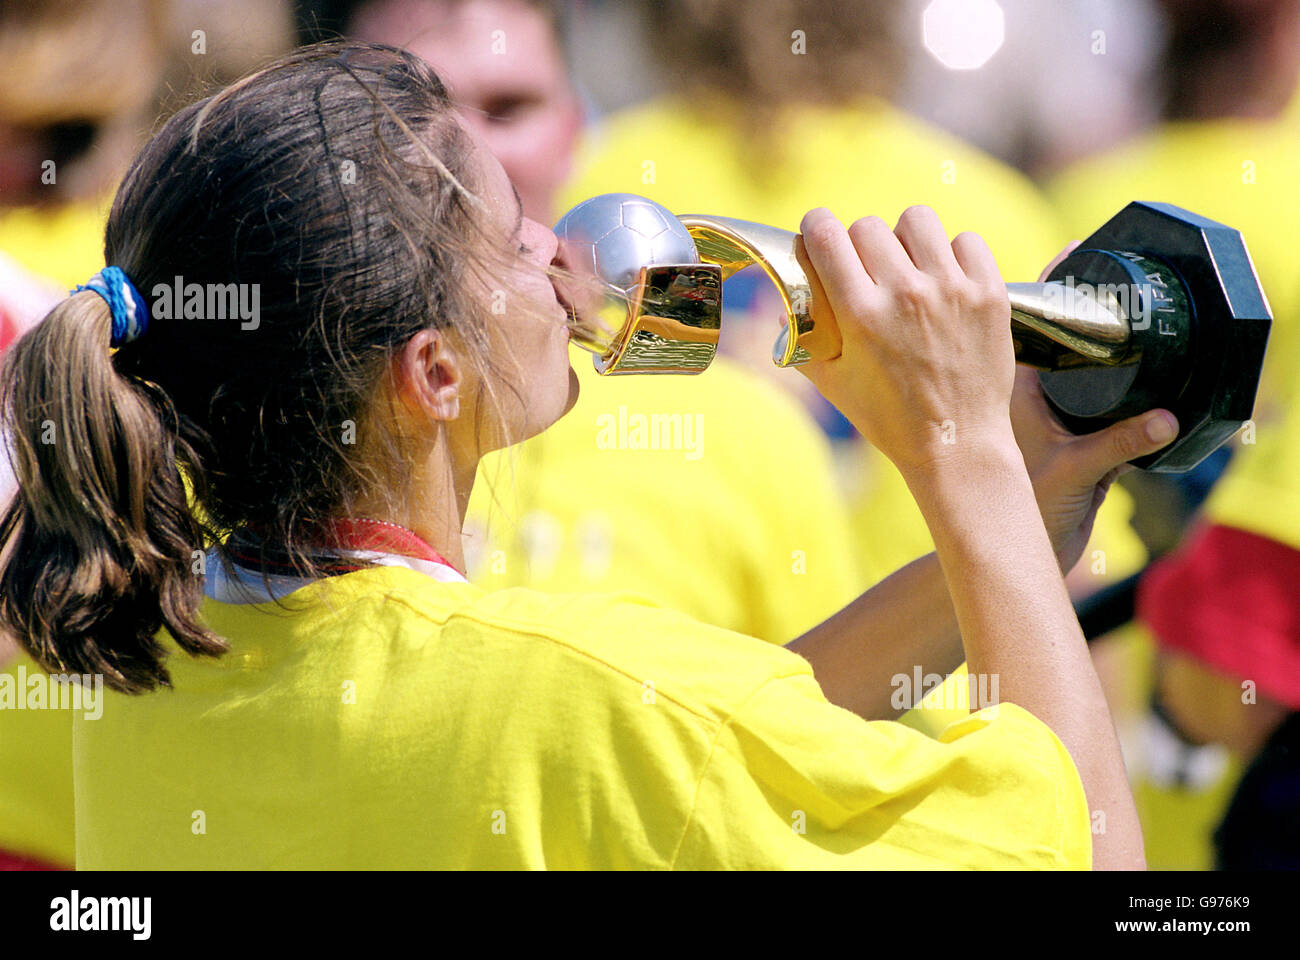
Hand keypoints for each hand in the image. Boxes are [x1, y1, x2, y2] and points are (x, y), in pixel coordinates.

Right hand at [795, 206, 1015, 475]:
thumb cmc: (889, 419)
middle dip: (859, 243)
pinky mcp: (989, 293)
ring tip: (909, 266)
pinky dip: (954, 254)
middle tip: (866, 269)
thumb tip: (783, 308)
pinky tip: (946, 280)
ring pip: (917, 220)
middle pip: (868, 225)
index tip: (818, 233)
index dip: (816, 226)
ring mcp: (952, 290)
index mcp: (861, 315)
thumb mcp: (832, 383)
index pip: (827, 234)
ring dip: (906, 238)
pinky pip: (966, 240)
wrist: (957, 445)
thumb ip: (802, 340)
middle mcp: (906, 294)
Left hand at [1011, 243, 1178, 570]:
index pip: (1030, 328)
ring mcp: (1054, 417)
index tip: (1071, 251)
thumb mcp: (1078, 469)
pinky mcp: (1079, 440)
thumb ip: (1121, 445)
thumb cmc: (1030, 507)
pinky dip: (1118, 384)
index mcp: (1018, 393)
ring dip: (1093, 342)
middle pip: (1056, 338)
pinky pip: (1100, 400)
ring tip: (1121, 302)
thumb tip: (1166, 421)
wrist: (1026, 550)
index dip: (1049, 290)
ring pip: (1075, 367)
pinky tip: (1144, 369)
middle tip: (1104, 266)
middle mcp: (1033, 398)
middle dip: (1076, 306)